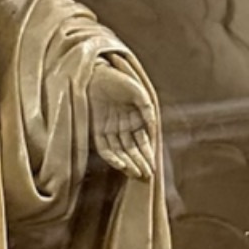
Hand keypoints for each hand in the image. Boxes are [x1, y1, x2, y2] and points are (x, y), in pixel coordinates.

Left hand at [89, 60, 155, 180]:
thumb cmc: (119, 78)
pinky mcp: (96, 129)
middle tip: (147, 177)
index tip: (153, 169)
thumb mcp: (138, 92)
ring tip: (137, 173)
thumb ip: (146, 111)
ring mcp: (109, 129)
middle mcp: (122, 127)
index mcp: (135, 119)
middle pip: (132, 150)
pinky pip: (104, 147)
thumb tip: (152, 129)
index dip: (148, 156)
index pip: (143, 143)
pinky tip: (121, 165)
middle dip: (140, 163)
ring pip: (120, 151)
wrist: (96, 71)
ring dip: (129, 163)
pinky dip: (113, 157)